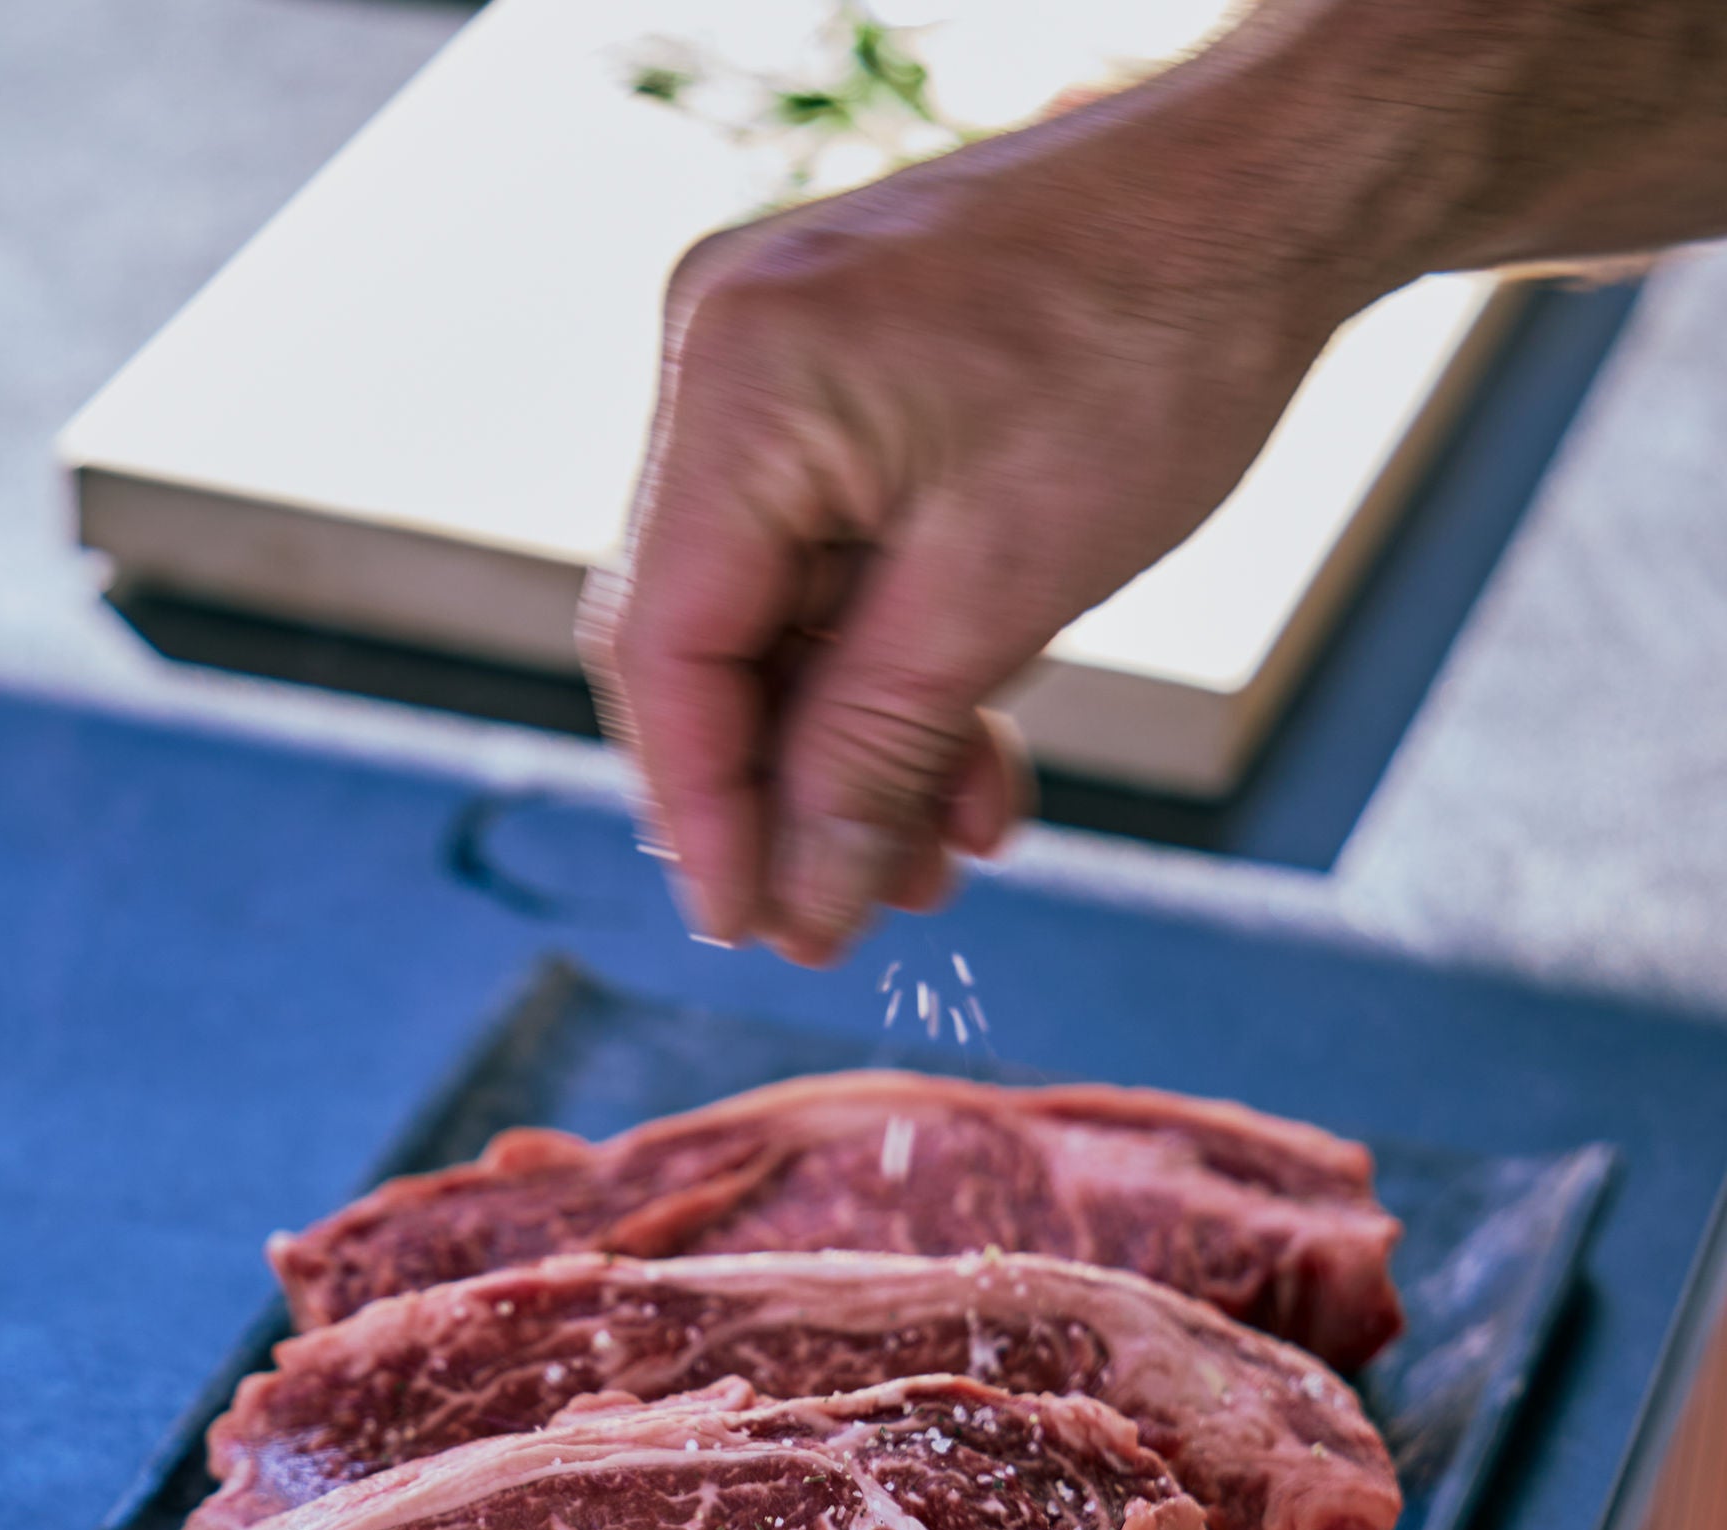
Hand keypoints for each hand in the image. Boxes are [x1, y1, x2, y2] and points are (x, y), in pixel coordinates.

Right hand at [580, 41, 1369, 964]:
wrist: (1274, 188)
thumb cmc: (1160, 344)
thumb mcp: (1008, 589)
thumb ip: (874, 754)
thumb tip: (797, 904)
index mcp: (741, 386)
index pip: (664, 651)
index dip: (701, 814)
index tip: (750, 933)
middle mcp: (721, 359)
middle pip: (702, 644)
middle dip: (790, 792)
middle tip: (861, 915)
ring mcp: (772, 364)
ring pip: (773, 621)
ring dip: (855, 749)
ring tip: (947, 851)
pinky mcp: (836, 383)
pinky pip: (826, 561)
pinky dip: (893, 667)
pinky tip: (969, 758)